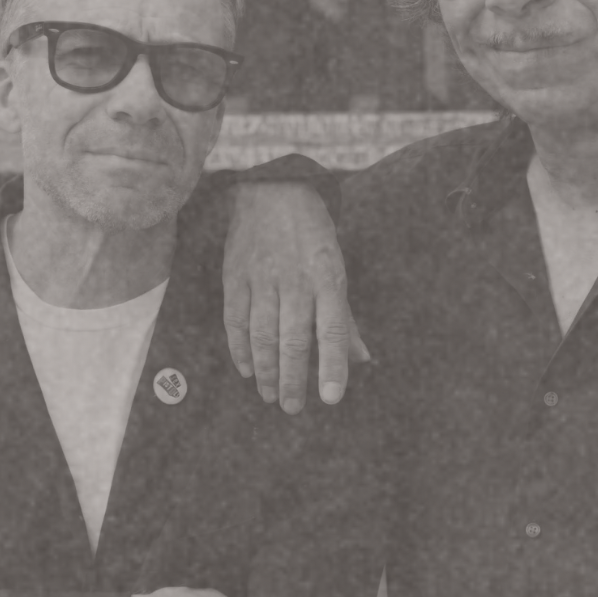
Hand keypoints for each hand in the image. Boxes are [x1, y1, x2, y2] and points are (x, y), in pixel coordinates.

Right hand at [223, 181, 369, 414]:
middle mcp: (295, 280)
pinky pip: (234, 320)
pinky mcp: (235, 275)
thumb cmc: (313, 235)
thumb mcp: (337, 269)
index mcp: (327, 279)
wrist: (274, 188)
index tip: (331, 399)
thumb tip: (362, 360)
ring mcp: (262, 278)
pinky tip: (247, 369)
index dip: (332, 366)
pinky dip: (240, 349)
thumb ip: (345, 319)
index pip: (332, 331)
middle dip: (292, 380)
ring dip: (265, 371)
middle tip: (292, 407)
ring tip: (270, 395)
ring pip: (262, 335)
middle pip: (292, 341)